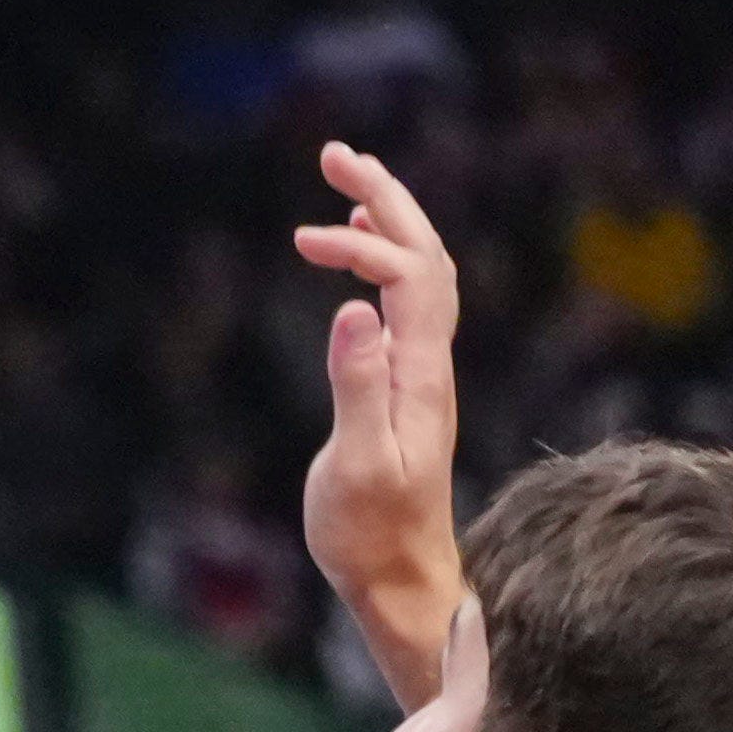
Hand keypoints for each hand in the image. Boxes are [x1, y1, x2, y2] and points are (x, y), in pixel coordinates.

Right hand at [291, 138, 465, 653]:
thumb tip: (353, 308)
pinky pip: (405, 299)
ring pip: (419, 273)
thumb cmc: (370, 532)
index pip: (410, 279)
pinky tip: (355, 247)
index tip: (303, 243)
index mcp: (421, 375)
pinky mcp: (402, 384)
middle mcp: (429, 363)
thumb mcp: (356, 463)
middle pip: (425, 257)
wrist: (400, 578)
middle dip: (386, 199)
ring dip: (387, 219)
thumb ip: (357, 385)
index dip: (365, 248)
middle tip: (335, 153)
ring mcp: (420, 372)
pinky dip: (382, 258)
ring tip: (344, 176)